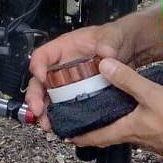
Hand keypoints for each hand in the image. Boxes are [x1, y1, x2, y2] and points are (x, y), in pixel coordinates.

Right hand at [26, 21, 141, 131]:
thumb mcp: (112, 36)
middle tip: (38, 109)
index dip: (38, 65)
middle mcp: (62, 66)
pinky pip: (62, 106)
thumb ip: (108, 43)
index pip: (43, 55)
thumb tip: (106, 53)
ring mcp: (68, 82)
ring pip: (48, 97)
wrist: (128, 50)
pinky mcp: (76, 95)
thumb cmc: (115, 38)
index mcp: (64, 48)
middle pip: (40, 80)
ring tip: (47, 124)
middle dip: (35, 96)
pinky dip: (58, 117)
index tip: (41, 77)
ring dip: (44, 111)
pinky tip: (60, 126)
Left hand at [71, 59, 162, 162]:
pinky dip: (129, 120)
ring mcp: (150, 140)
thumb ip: (127, 79)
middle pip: (108, 134)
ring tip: (104, 108)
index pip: (96, 136)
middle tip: (80, 118)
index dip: (79, 135)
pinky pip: (139, 129)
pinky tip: (133, 109)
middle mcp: (135, 138)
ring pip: (124, 131)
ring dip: (112, 123)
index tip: (63, 133)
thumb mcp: (151, 94)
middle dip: (93, 128)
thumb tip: (101, 64)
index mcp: (127, 129)